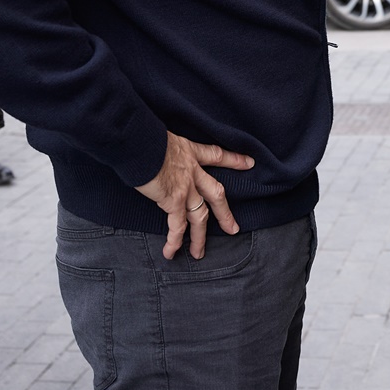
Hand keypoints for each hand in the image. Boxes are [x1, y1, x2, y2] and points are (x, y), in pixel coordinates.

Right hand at [134, 130, 254, 259]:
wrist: (139, 142)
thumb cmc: (144, 137)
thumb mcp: (161, 137)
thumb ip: (163, 148)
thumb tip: (152, 149)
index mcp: (190, 153)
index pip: (217, 156)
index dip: (234, 160)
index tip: (250, 163)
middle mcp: (192, 171)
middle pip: (216, 195)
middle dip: (225, 213)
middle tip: (233, 228)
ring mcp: (186, 188)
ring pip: (199, 217)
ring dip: (199, 237)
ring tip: (199, 253)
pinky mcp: (173, 201)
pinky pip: (177, 226)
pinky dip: (174, 241)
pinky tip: (172, 252)